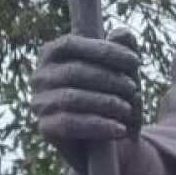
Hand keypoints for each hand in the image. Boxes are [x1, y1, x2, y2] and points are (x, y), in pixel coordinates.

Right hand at [30, 28, 141, 173]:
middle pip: (74, 71)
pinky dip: (98, 125)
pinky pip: (70, 124)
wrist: (110, 141)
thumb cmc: (114, 95)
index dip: (104, 50)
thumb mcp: (123, 71)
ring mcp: (40, 102)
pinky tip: (120, 130)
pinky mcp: (45, 128)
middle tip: (134, 89)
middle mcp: (40, 76)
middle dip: (109, 79)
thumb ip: (123, 49)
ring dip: (106, 102)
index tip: (135, 60)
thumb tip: (122, 32)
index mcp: (53, 53)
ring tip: (129, 109)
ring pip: (72, 98)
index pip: (71, 44)